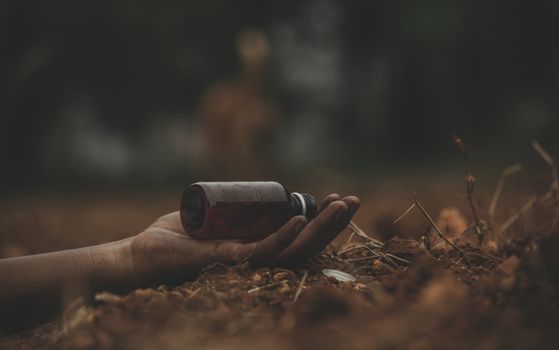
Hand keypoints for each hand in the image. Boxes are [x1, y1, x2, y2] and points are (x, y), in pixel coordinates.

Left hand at [130, 194, 359, 285]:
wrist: (141, 254)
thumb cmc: (172, 237)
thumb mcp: (212, 214)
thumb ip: (232, 208)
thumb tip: (252, 193)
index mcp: (256, 248)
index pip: (298, 236)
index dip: (322, 220)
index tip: (338, 198)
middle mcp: (256, 259)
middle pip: (304, 243)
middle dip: (333, 223)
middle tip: (354, 200)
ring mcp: (244, 263)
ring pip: (292, 248)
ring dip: (320, 228)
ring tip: (342, 206)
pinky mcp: (227, 261)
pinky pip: (263, 251)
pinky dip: (284, 236)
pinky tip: (302, 219)